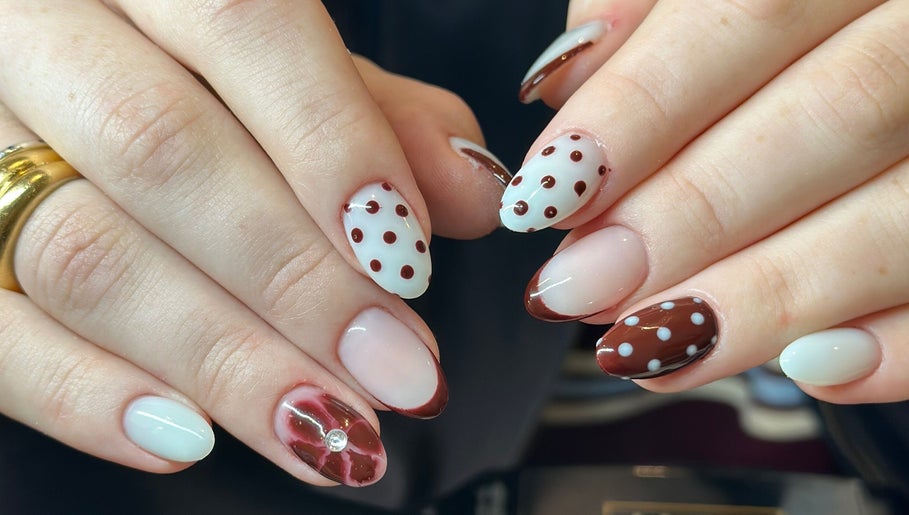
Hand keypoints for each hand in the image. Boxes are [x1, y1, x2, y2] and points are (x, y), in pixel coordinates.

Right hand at [0, 1, 506, 485]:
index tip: (410, 263)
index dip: (334, 147)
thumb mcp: (277, 66)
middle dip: (297, 281)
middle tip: (396, 371)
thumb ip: (371, 115)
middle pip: (164, 150)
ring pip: (80, 252)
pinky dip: (84, 397)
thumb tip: (472, 196)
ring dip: (221, 361)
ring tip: (324, 429)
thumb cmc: (174, 65)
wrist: (44, 73)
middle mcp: (40, 32)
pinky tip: (185, 439)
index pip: (244, 27)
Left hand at [505, 0, 908, 402]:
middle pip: (839, 116)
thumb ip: (647, 10)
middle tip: (583, 284)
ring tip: (649, 344)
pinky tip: (809, 369)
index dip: (641, 111)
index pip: (751, 15)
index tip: (550, 192)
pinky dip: (898, 345)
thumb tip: (566, 89)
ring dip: (768, 297)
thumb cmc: (788, 18)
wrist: (889, 36)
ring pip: (906, 214)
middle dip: (693, 216)